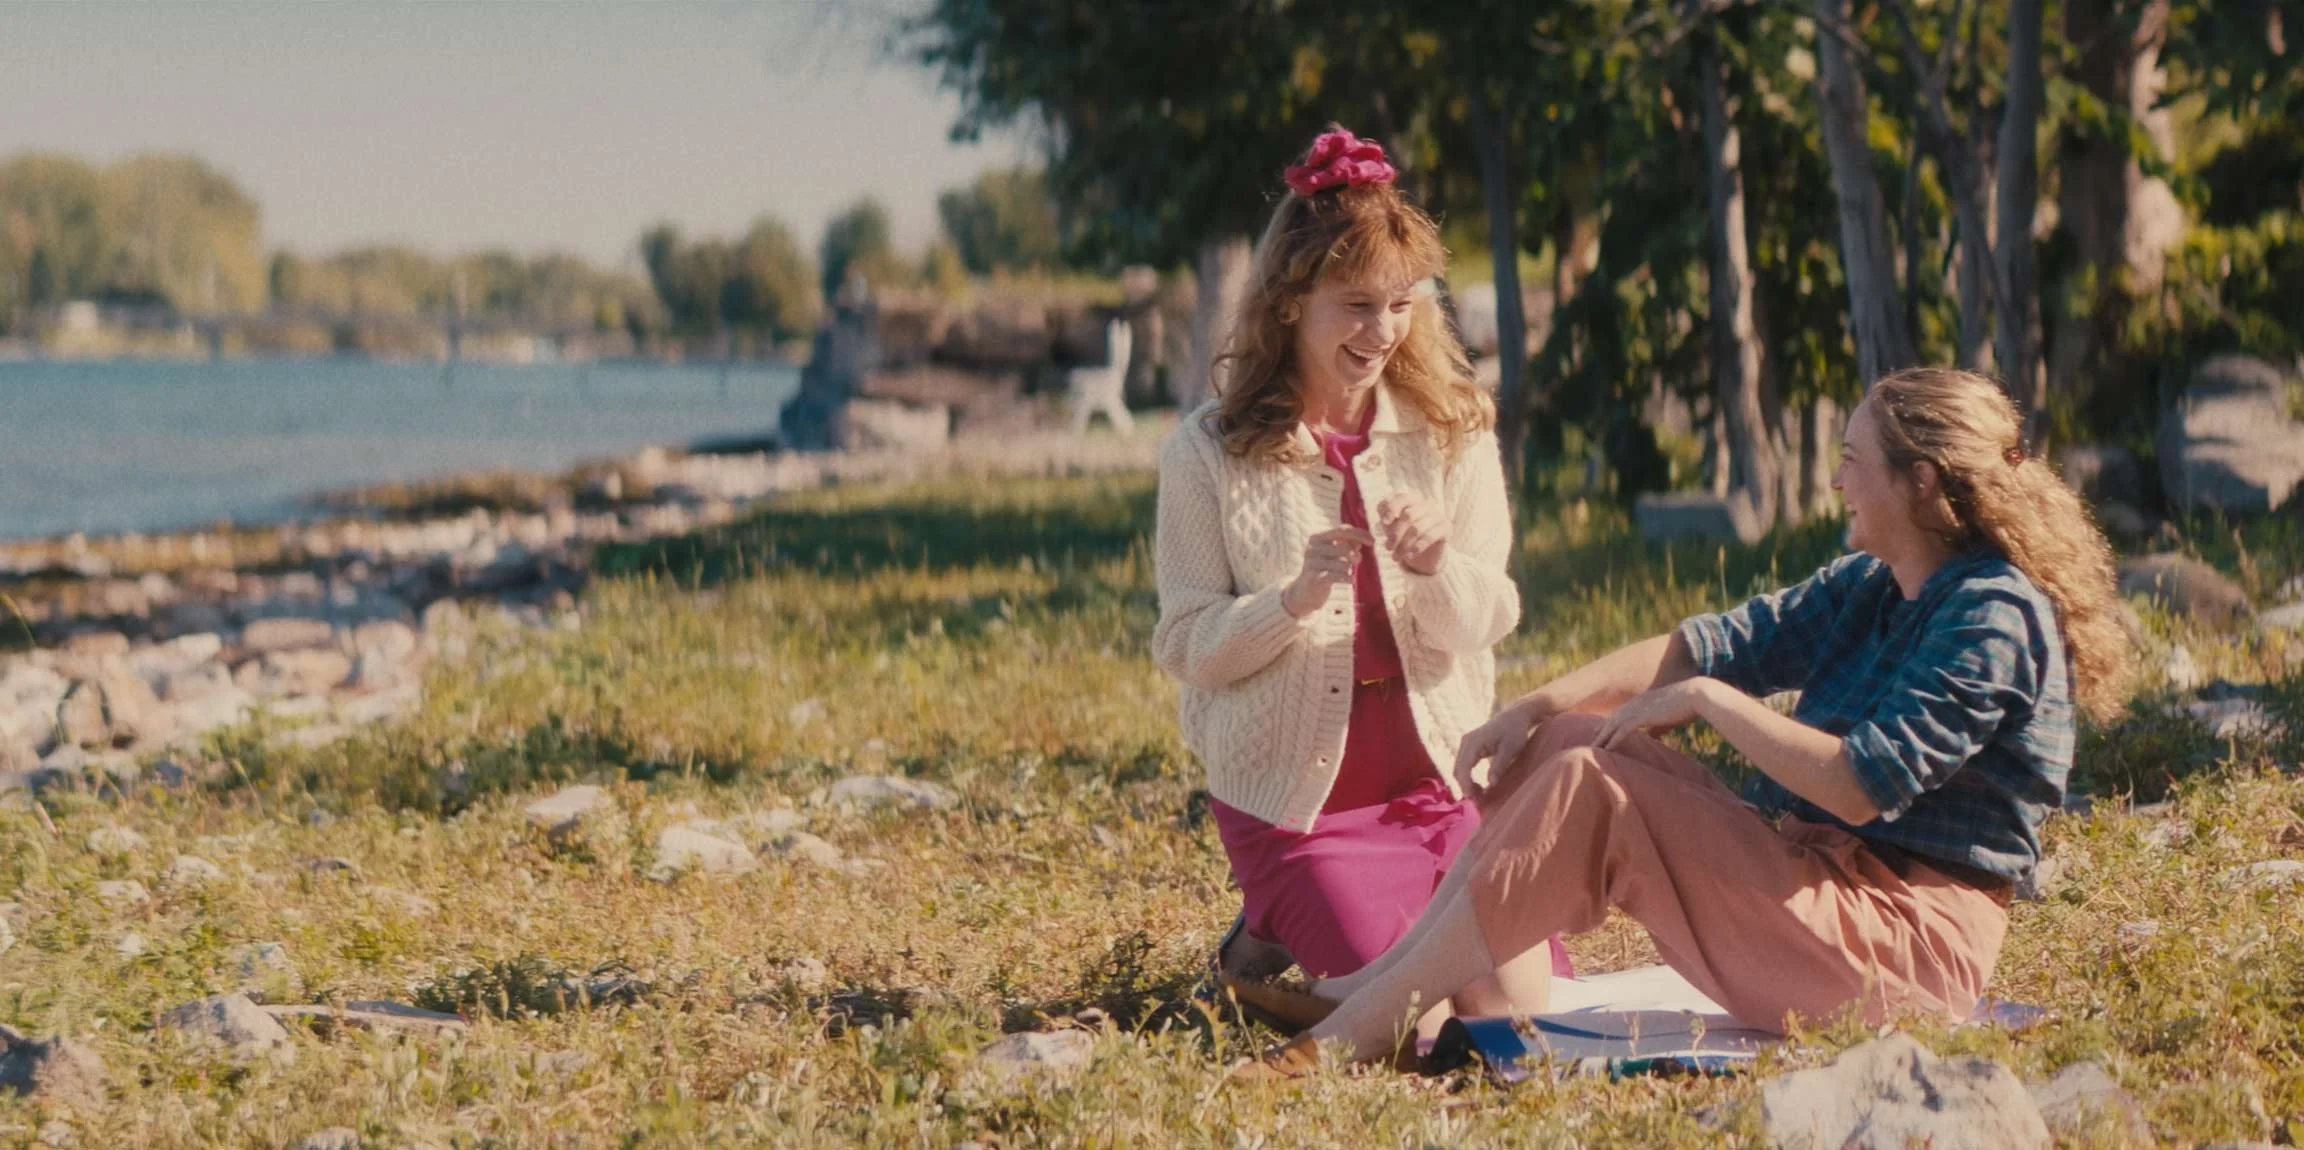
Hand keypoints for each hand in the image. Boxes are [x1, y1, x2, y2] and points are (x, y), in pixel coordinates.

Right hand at [1281, 526, 1375, 616]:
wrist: (1305, 592)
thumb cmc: (1324, 569)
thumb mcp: (1335, 555)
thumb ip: (1348, 545)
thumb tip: (1361, 540)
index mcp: (1317, 538)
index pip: (1342, 530)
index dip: (1359, 534)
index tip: (1372, 542)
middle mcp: (1312, 548)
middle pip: (1343, 547)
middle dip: (1355, 555)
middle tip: (1357, 561)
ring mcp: (1311, 563)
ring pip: (1342, 563)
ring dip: (1349, 569)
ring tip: (1345, 573)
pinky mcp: (1313, 578)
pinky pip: (1337, 576)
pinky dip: (1347, 578)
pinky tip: (1349, 580)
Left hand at [1374, 493, 1447, 574]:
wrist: (1425, 554)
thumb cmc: (1404, 536)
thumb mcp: (1391, 527)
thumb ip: (1385, 520)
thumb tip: (1383, 519)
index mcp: (1411, 500)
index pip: (1401, 497)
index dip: (1391, 508)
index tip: (1383, 523)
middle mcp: (1426, 504)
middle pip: (1408, 516)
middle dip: (1395, 534)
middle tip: (1388, 548)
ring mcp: (1437, 515)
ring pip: (1418, 528)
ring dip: (1404, 545)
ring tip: (1396, 557)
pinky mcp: (1446, 528)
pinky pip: (1430, 536)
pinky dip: (1417, 547)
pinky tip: (1410, 556)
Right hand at [1450, 699, 1550, 797]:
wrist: (1515, 717)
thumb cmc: (1515, 732)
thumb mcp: (1511, 749)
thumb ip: (1499, 765)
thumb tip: (1491, 784)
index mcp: (1473, 741)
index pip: (1463, 767)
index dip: (1466, 784)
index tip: (1473, 798)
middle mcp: (1465, 742)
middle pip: (1458, 769)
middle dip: (1465, 787)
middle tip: (1479, 802)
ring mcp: (1466, 745)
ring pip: (1459, 769)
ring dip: (1466, 784)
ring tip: (1481, 796)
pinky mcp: (1470, 748)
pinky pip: (1464, 766)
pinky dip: (1468, 778)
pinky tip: (1479, 788)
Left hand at [1593, 680, 1716, 748]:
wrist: (1696, 695)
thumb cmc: (1687, 706)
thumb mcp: (1668, 717)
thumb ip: (1657, 727)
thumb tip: (1652, 738)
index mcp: (1642, 700)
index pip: (1621, 712)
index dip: (1610, 722)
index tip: (1600, 730)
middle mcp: (1636, 703)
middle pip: (1613, 718)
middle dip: (1601, 730)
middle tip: (1590, 739)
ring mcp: (1637, 709)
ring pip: (1613, 725)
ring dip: (1602, 738)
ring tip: (1593, 749)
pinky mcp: (1642, 716)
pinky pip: (1622, 730)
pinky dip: (1613, 740)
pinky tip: (1606, 750)